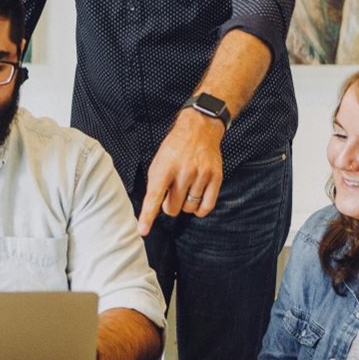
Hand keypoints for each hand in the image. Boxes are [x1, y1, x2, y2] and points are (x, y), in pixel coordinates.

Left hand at [137, 109, 224, 235]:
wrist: (199, 129)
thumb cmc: (175, 148)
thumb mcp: (158, 162)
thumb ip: (156, 184)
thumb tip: (154, 208)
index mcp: (165, 167)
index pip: (154, 196)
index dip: (148, 216)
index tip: (143, 230)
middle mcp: (183, 172)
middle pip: (172, 208)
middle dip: (169, 206)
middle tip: (171, 193)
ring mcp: (201, 175)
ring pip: (189, 208)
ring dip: (185, 204)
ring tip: (185, 190)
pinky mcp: (215, 178)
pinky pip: (206, 206)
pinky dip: (199, 209)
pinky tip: (196, 199)